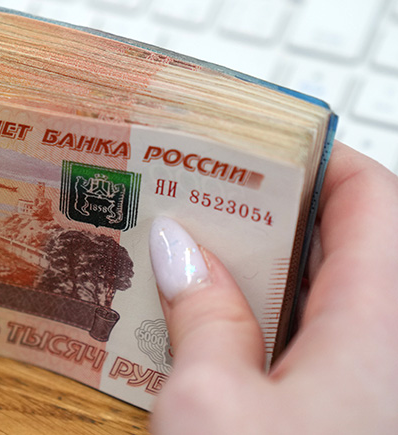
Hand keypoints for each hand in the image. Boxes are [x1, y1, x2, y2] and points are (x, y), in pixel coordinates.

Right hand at [148, 143, 397, 432]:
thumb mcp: (211, 405)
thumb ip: (201, 318)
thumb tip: (178, 249)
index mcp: (377, 326)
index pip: (369, 197)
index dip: (315, 157)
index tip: (250, 146)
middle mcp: (390, 353)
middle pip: (343, 247)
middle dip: (266, 218)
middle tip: (195, 205)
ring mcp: (375, 393)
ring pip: (326, 306)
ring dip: (260, 283)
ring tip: (188, 272)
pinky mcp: (352, 420)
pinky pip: (318, 356)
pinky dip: (268, 335)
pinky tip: (211, 346)